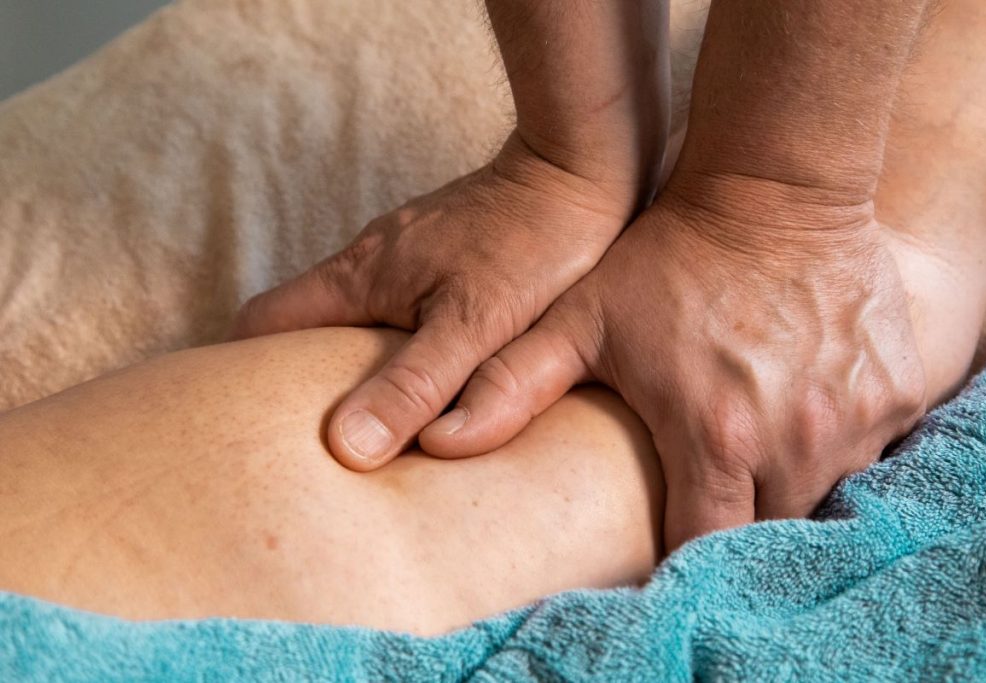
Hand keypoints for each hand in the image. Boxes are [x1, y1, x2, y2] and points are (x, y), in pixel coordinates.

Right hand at [231, 132, 637, 469]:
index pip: (260, 323)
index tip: (245, 423)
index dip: (239, 372)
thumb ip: (413, 386)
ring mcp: (402, 255)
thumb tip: (345, 447)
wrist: (580, 169)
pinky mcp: (439, 256)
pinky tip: (420, 382)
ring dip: (344, 365)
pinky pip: (390, 307)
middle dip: (291, 379)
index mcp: (358, 277)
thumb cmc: (533, 243)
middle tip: (304, 442)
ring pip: (347, 317)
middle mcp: (368, 262)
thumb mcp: (473, 324)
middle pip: (297, 325)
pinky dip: (387, 346)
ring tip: (363, 423)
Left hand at [421, 175, 926, 549]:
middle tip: (706, 475)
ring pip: (818, 491)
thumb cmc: (669, 258)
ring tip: (751, 434)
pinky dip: (834, 442)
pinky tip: (800, 400)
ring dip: (784, 479)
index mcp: (714, 436)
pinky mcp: (898, 391)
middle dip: (732, 514)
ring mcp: (856, 417)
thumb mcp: (580, 319)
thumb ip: (510, 386)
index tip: (664, 533)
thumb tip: (436, 443)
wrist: (775, 188)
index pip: (698, 545)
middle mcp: (795, 440)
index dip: (678, 549)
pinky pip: (866, 448)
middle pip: (762, 527)